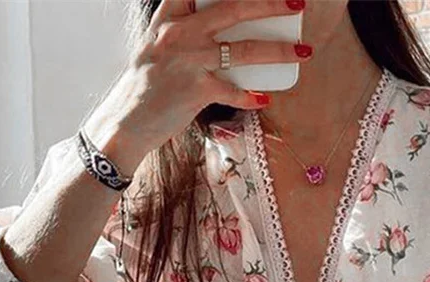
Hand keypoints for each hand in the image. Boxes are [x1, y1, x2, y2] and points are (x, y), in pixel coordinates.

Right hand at [92, 0, 311, 163]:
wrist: (126, 121)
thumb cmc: (146, 84)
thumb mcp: (157, 45)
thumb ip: (183, 29)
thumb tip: (222, 28)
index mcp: (170, 15)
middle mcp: (181, 32)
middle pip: (235, 9)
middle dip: (271, 5)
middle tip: (296, 3)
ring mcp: (190, 60)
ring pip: (245, 50)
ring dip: (279, 50)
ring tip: (303, 50)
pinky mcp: (197, 91)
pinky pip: (234, 91)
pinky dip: (251, 96)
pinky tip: (264, 97)